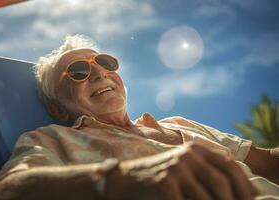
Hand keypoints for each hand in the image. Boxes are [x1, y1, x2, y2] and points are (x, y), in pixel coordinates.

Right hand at [104, 142, 257, 199]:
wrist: (126, 179)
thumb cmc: (158, 178)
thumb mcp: (185, 170)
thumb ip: (206, 176)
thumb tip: (231, 192)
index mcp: (197, 150)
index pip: (230, 167)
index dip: (244, 186)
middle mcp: (189, 155)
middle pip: (222, 183)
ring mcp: (177, 168)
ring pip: (207, 198)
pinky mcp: (166, 182)